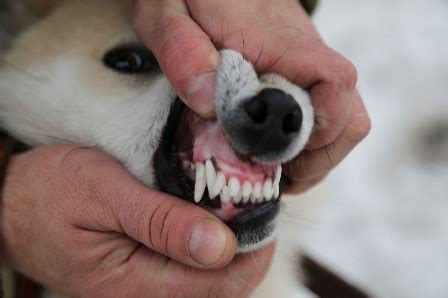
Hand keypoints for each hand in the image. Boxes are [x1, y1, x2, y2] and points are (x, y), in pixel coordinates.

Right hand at [1, 145, 273, 296]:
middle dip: (250, 246)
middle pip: (222, 286)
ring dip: (233, 246)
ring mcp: (142, 288)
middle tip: (257, 203)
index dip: (255, 250)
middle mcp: (143, 296)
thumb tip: (221, 246)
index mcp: (135, 283)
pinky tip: (211, 216)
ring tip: (239, 205)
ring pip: (210, 280)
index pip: (221, 283)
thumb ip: (162, 222)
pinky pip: (189, 270)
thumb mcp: (105, 193)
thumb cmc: (50, 192)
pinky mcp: (140, 275)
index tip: (267, 211)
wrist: (12, 203)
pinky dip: (209, 244)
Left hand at [133, 0, 370, 191]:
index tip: (279, 154)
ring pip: (343, 121)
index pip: (335, 84)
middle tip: (273, 172)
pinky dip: (307, 141)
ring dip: (314, 154)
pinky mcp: (303, 73)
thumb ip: (182, 54)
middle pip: (349, 118)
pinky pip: (325, 114)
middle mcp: (307, 56)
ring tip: (273, 165)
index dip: (321, 131)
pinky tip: (273, 145)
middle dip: (316, 159)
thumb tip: (207, 105)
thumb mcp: (167, 16)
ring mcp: (309, 66)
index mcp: (281, 44)